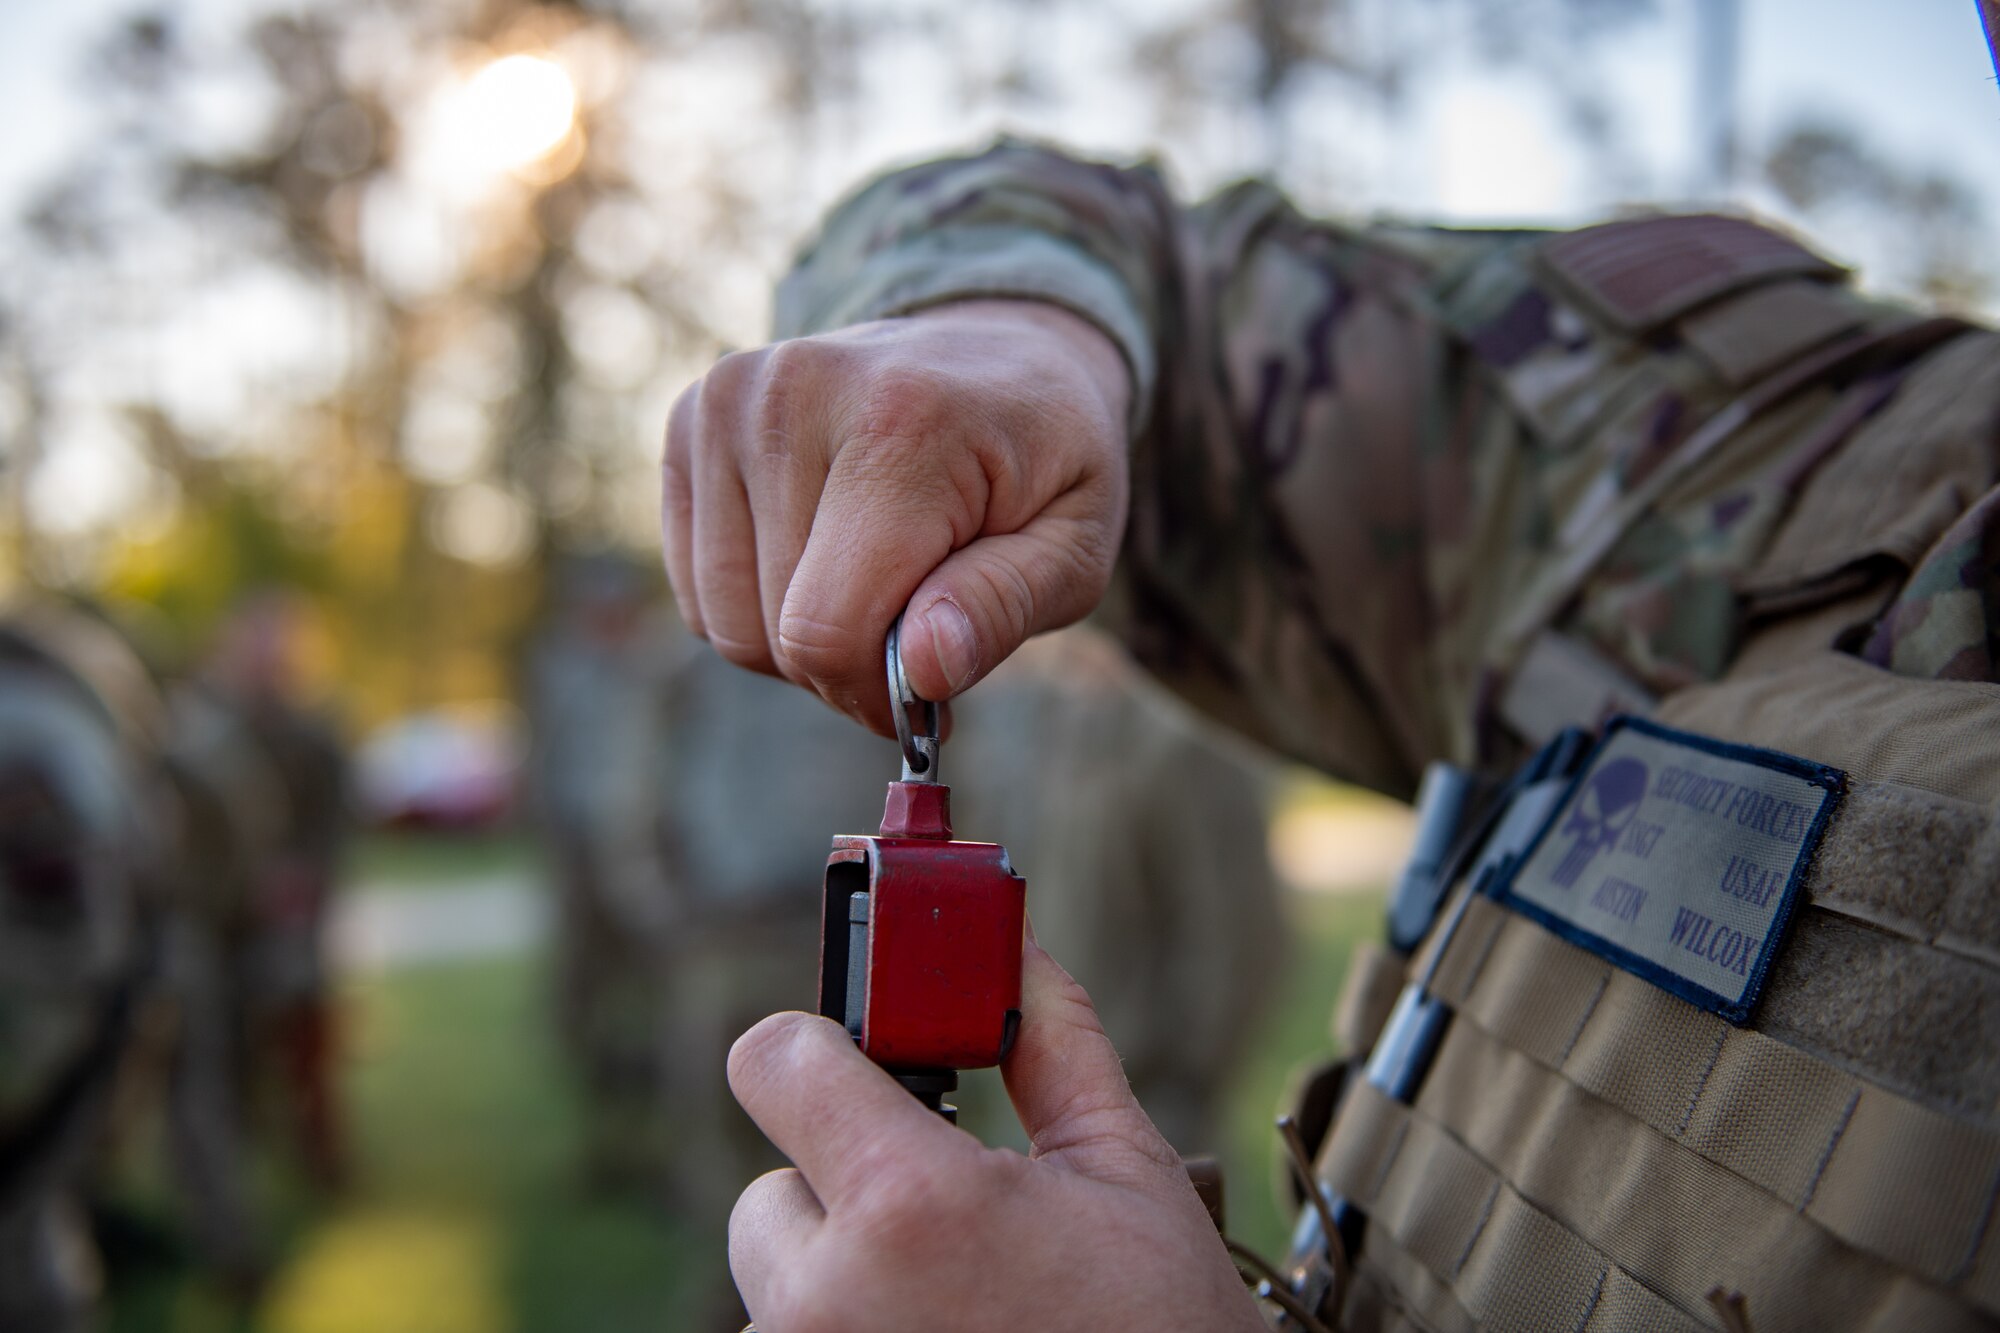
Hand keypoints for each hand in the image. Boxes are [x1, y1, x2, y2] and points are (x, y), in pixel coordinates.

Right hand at [661, 300, 1130, 734]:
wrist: (1004, 351)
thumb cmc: (1045, 463)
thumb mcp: (1079, 545)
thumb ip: (1004, 608)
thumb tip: (922, 672)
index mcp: (903, 421)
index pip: (828, 628)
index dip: (873, 693)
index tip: (929, 691)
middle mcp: (795, 393)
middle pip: (774, 635)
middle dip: (848, 665)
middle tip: (917, 622)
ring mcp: (731, 400)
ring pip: (724, 623)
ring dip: (798, 640)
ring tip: (874, 580)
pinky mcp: (691, 417)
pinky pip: (697, 589)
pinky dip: (756, 603)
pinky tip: (822, 551)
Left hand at [726, 938, 1262, 1332]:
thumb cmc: (1161, 1327)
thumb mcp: (1122, 1169)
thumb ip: (1054, 1042)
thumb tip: (1017, 946)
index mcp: (909, 1204)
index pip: (774, 1060)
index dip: (818, 1045)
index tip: (859, 1058)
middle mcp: (829, 1298)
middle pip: (771, 1185)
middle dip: (846, 1185)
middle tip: (946, 1217)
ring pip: (781, 1279)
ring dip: (844, 1271)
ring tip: (955, 1295)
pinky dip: (849, 1328)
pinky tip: (939, 1332)